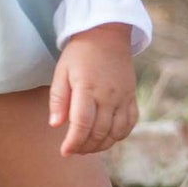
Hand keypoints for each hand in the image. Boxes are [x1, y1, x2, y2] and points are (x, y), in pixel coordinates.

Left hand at [48, 23, 137, 156]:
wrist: (107, 35)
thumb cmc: (80, 53)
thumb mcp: (62, 71)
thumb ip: (58, 99)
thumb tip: (55, 125)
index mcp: (87, 88)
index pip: (82, 124)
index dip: (73, 142)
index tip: (64, 152)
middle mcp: (108, 95)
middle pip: (99, 132)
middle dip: (85, 147)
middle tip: (74, 150)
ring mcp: (123, 97)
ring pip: (116, 133)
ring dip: (101, 145)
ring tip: (87, 147)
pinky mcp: (132, 97)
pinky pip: (129, 124)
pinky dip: (119, 136)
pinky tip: (107, 138)